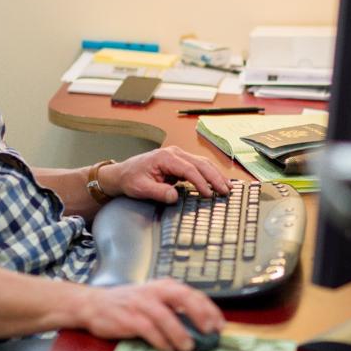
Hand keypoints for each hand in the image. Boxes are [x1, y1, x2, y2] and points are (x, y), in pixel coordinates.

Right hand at [78, 279, 224, 350]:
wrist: (95, 304)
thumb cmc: (128, 303)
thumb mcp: (153, 298)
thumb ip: (173, 307)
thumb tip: (200, 324)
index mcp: (163, 285)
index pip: (192, 294)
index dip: (209, 309)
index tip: (219, 325)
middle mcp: (154, 291)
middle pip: (183, 297)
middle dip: (200, 314)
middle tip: (209, 331)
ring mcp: (141, 304)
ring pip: (166, 316)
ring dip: (180, 333)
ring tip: (188, 347)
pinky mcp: (128, 318)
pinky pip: (148, 329)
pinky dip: (160, 340)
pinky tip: (167, 348)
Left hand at [99, 145, 229, 202]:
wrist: (123, 173)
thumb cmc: (131, 179)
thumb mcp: (141, 188)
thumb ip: (158, 192)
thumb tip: (174, 197)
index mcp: (165, 157)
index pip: (189, 169)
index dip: (201, 182)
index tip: (209, 194)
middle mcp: (174, 153)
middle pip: (200, 163)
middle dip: (215, 177)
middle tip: (226, 190)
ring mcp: (178, 155)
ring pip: (202, 163)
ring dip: (215, 174)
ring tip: (227, 186)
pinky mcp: (180, 161)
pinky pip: (198, 166)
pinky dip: (209, 173)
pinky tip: (217, 181)